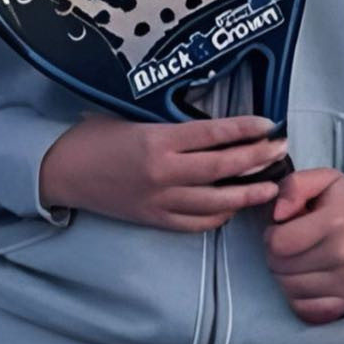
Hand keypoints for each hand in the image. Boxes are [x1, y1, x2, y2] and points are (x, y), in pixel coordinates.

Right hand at [38, 112, 285, 232]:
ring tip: (271, 186)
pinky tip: (234, 208)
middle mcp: (163, 173)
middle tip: (281, 150)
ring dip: (247, 194)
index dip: (245, 129)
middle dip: (257, 160)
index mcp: (157, 141)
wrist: (61, 170)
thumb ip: (172, 127)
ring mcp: (160, 201)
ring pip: (215, 203)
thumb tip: (214, 127)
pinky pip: (196, 224)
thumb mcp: (133, 119)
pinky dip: (219, 217)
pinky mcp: (154, 220)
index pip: (212, 134)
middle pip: (222, 169)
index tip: (269, 124)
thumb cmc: (95, 137)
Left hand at [265, 169, 343, 323]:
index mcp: (336, 223)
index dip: (272, 236)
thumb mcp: (325, 180)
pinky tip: (310, 282)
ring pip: (290, 291)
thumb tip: (277, 215)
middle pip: (281, 269)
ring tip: (303, 261)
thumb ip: (294, 186)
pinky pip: (309, 312)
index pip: (277, 244)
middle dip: (278, 256)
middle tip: (294, 246)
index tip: (284, 230)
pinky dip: (301, 299)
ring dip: (288, 277)